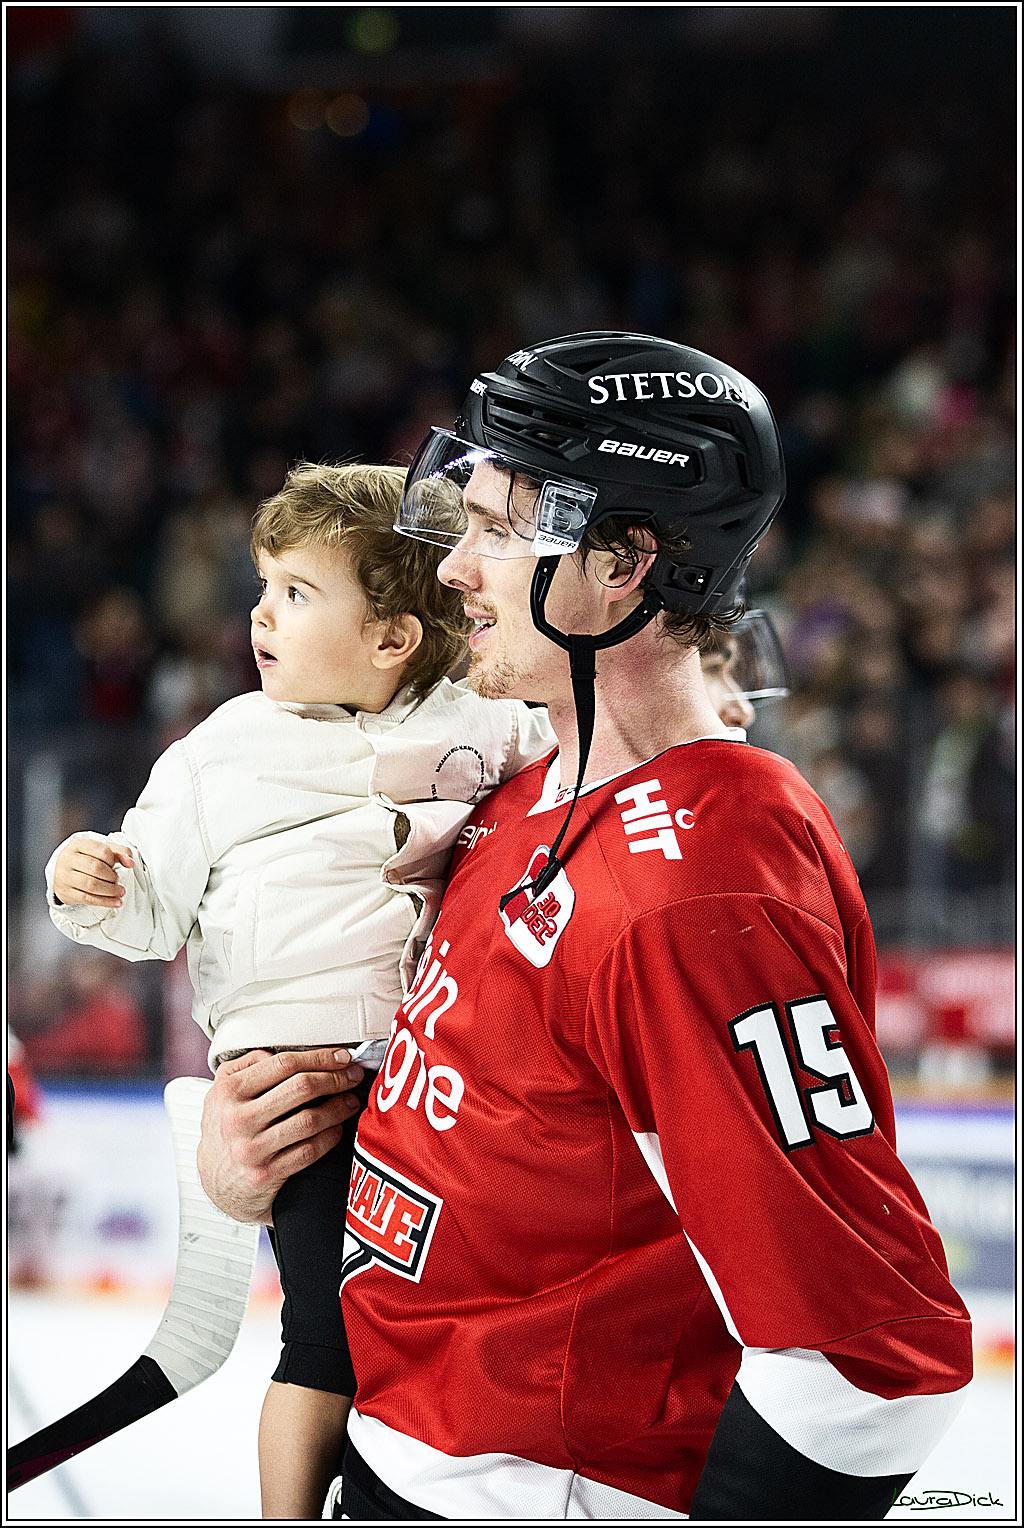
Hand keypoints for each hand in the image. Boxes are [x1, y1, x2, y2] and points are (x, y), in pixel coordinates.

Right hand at [53, 836, 133, 907]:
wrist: (63, 873)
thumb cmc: (85, 859)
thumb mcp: (102, 851)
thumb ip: (120, 852)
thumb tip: (130, 862)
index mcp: (78, 844)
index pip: (102, 851)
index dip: (113, 860)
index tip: (114, 865)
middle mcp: (68, 859)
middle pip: (96, 868)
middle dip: (112, 876)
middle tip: (117, 880)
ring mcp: (64, 876)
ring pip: (91, 885)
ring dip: (110, 890)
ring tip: (119, 891)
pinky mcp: (66, 893)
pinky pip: (87, 899)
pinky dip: (105, 901)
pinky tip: (115, 902)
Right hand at [197, 1048, 364, 1224]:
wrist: (213, 1184)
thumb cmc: (226, 1130)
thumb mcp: (222, 1092)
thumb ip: (246, 1065)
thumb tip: (277, 1051)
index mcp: (228, 1091)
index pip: (284, 1064)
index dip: (320, 1057)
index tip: (342, 1056)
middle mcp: (238, 1119)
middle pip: (301, 1088)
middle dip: (336, 1078)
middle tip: (353, 1076)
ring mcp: (251, 1149)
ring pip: (309, 1120)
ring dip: (338, 1107)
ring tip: (351, 1101)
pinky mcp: (265, 1175)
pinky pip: (309, 1151)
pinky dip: (330, 1137)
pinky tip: (337, 1129)